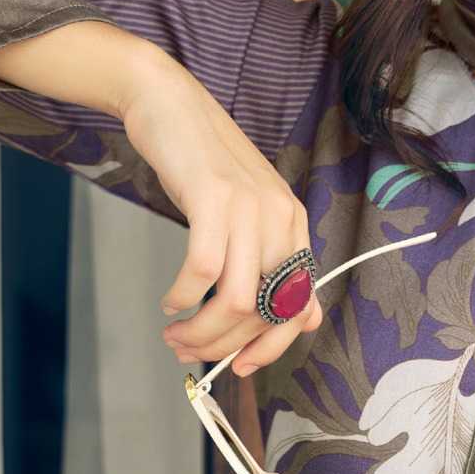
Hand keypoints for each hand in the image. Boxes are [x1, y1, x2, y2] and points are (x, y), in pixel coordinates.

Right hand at [119, 53, 323, 375]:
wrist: (172, 105)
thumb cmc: (204, 165)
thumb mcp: (250, 213)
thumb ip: (274, 261)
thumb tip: (304, 321)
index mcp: (294, 225)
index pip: (298, 306)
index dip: (272, 347)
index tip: (240, 367)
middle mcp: (280, 218)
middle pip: (263, 311)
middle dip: (223, 345)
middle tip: (186, 350)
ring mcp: (249, 208)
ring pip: (234, 299)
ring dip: (201, 330)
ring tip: (175, 334)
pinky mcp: (213, 199)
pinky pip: (202, 270)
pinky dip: (182, 296)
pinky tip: (170, 300)